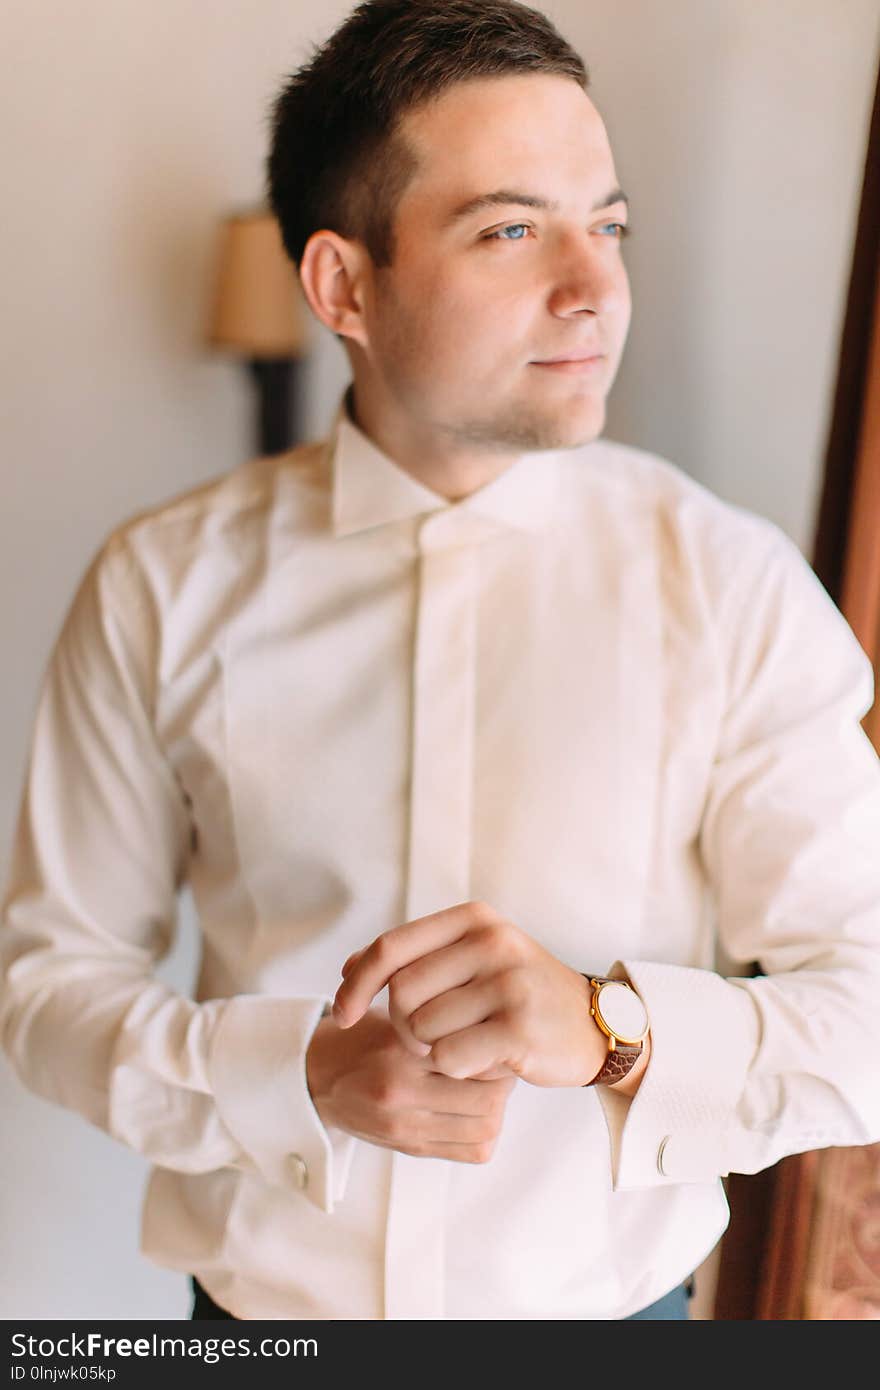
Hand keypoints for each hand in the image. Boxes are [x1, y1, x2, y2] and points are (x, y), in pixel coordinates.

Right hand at [306, 1007, 516, 1162]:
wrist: (320, 1079)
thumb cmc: (364, 1041)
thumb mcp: (395, 1018)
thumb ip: (439, 1023)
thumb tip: (497, 1031)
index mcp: (398, 1052)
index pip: (472, 1054)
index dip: (494, 1046)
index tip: (494, 1037)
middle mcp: (402, 1094)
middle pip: (489, 1098)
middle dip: (504, 1080)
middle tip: (497, 1063)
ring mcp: (407, 1128)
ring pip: (486, 1129)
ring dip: (497, 1108)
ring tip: (488, 1087)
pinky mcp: (412, 1149)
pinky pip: (473, 1152)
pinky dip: (484, 1132)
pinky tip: (474, 1111)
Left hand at [331, 900, 606, 1087]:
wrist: (593, 1025)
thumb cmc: (517, 994)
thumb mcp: (473, 959)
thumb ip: (416, 958)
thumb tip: (348, 968)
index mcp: (474, 920)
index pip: (390, 947)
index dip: (356, 984)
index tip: (342, 1015)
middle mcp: (492, 942)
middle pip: (400, 994)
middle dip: (403, 1027)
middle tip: (431, 1038)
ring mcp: (509, 984)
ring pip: (422, 1030)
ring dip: (432, 1051)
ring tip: (467, 1045)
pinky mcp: (519, 1028)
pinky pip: (449, 1058)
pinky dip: (455, 1069)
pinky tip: (484, 1062)